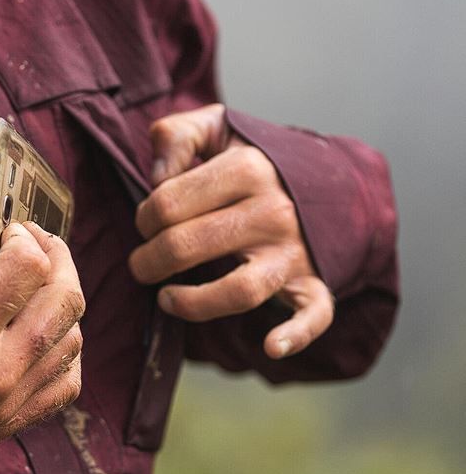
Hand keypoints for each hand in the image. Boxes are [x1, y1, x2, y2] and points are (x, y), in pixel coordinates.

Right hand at [0, 222, 84, 450]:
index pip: (28, 267)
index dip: (23, 238)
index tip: (9, 232)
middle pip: (65, 299)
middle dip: (58, 258)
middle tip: (35, 243)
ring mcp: (11, 402)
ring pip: (73, 336)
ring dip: (60, 302)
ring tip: (32, 288)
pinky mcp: (16, 421)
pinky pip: (68, 377)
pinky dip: (61, 349)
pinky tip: (37, 333)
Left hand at [128, 104, 333, 358]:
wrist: (331, 179)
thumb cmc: (256, 158)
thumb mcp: (218, 127)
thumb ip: (179, 134)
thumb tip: (157, 174)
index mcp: (247, 168)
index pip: (167, 204)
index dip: (143, 218)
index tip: (147, 223)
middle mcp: (273, 211)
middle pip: (186, 246)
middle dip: (148, 261)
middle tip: (141, 264)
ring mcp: (294, 251)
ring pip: (239, 290)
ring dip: (192, 303)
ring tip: (166, 299)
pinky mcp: (314, 283)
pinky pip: (313, 315)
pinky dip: (295, 334)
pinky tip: (270, 347)